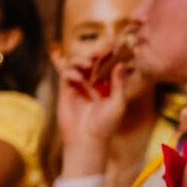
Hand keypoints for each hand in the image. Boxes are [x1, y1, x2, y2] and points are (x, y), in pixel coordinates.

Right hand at [57, 60, 131, 175]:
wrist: (87, 141)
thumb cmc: (105, 126)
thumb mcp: (117, 103)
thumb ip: (118, 83)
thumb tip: (121, 63)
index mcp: (107, 88)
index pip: (107, 66)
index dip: (109, 55)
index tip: (113, 45)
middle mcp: (92, 86)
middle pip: (91, 62)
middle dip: (95, 54)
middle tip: (99, 52)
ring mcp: (78, 87)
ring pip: (77, 64)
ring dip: (82, 60)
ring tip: (88, 64)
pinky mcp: (66, 92)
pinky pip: (66, 74)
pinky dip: (72, 72)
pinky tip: (79, 78)